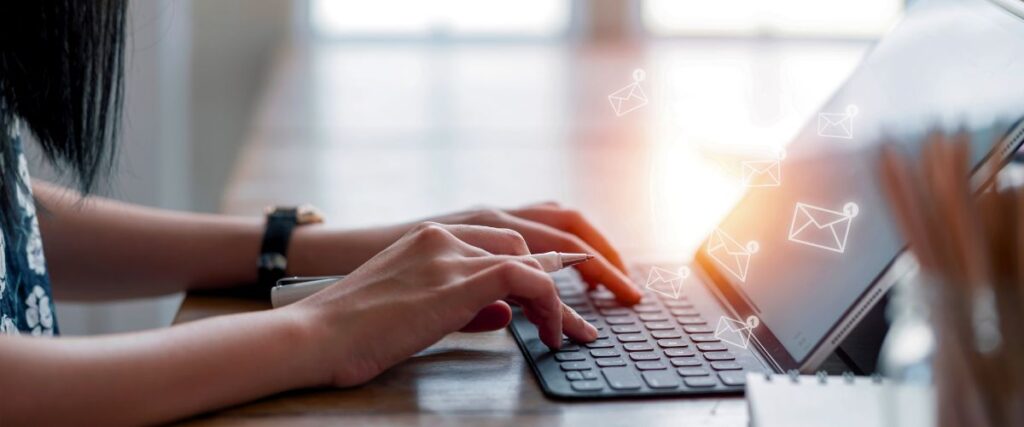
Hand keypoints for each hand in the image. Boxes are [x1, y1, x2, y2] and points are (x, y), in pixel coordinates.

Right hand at [289, 202, 641, 304]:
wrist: (317, 334)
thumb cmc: (358, 329)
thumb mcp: (419, 312)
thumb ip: (467, 306)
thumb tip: (507, 315)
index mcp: (436, 235)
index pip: (509, 238)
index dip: (547, 262)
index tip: (575, 286)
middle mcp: (449, 233)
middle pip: (533, 239)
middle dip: (578, 266)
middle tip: (613, 289)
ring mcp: (454, 251)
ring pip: (535, 260)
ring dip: (567, 297)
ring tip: (587, 330)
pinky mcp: (460, 278)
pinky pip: (529, 281)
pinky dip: (552, 306)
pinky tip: (558, 334)